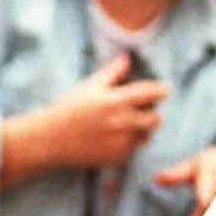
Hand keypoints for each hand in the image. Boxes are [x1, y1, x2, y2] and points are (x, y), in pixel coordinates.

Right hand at [0, 54, 169, 188]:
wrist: (51, 139)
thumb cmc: (69, 108)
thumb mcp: (89, 86)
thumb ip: (112, 73)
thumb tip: (128, 58)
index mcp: (114, 101)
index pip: (150, 93)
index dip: (161, 90)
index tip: (165, 89)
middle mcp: (121, 123)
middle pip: (156, 118)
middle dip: (153, 112)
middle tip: (145, 108)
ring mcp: (121, 143)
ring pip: (147, 134)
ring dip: (143, 128)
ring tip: (128, 121)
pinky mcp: (118, 158)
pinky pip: (135, 148)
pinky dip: (131, 140)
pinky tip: (116, 134)